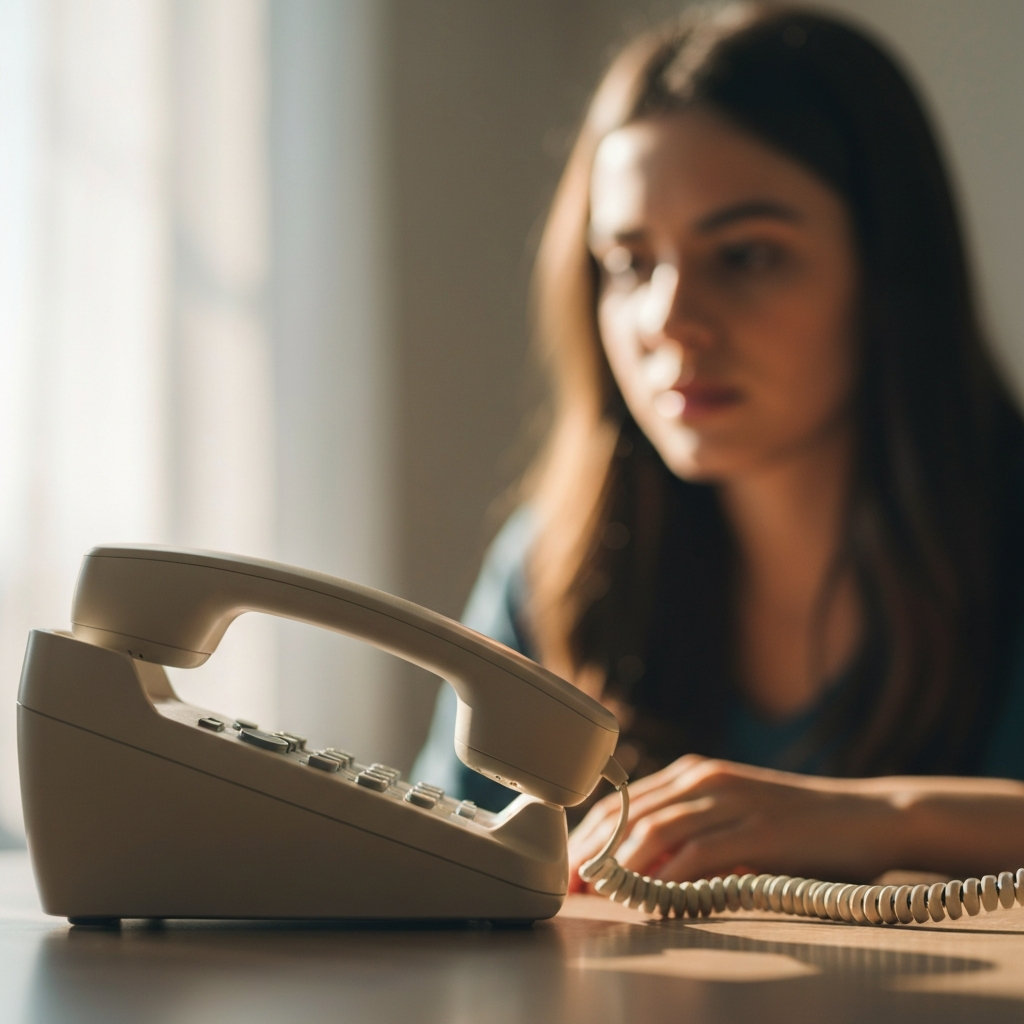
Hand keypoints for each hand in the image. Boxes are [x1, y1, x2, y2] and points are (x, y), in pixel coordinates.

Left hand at [567, 754, 900, 891]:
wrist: (868, 816)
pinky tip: (652, 899)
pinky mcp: (759, 830)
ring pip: (657, 830)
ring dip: (621, 864)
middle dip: (595, 851)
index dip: (591, 835)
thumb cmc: (798, 826)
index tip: (570, 868)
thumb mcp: (733, 817)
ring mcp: (732, 801)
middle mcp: (706, 778)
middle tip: (572, 886)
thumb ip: (692, 832)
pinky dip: (671, 877)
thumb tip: (640, 866)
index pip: (625, 802)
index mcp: (695, 773)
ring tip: (598, 893)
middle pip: (630, 814)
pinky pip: (701, 853)